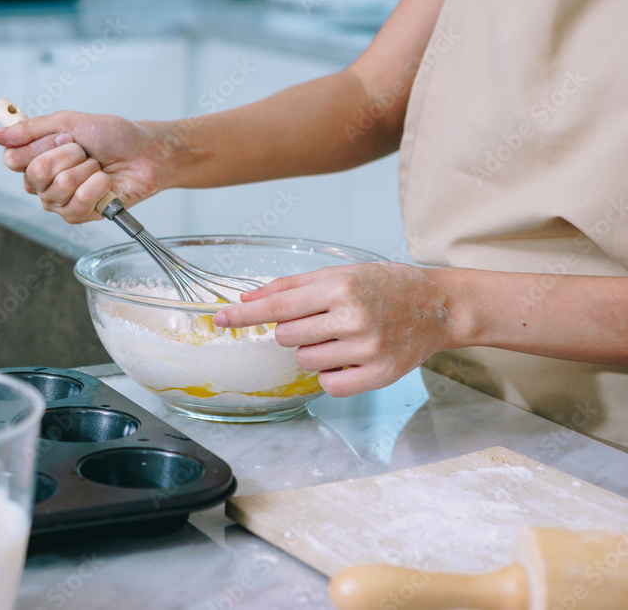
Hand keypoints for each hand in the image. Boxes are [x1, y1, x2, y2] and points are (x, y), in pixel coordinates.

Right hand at [0, 111, 165, 222]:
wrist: (146, 153)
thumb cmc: (112, 135)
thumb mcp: (68, 122)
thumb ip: (28, 129)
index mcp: (36, 157)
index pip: (13, 159)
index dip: (41, 147)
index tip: (65, 135)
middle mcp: (44, 182)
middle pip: (33, 175)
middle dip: (66, 156)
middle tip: (84, 150)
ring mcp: (60, 201)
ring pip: (56, 189)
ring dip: (84, 171)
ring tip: (97, 165)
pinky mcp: (79, 215)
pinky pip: (75, 205)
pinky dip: (95, 187)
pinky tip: (104, 181)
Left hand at [213, 263, 451, 396]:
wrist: (439, 306)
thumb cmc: (385, 286)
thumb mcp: (340, 273)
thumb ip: (292, 287)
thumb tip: (247, 299)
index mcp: (341, 287)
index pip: (278, 306)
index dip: (244, 316)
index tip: (218, 320)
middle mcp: (353, 317)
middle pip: (287, 336)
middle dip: (295, 330)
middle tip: (325, 319)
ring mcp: (367, 349)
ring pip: (304, 361)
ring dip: (313, 352)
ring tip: (341, 337)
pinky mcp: (379, 375)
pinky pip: (328, 385)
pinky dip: (330, 374)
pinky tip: (349, 358)